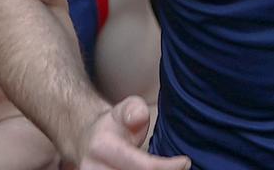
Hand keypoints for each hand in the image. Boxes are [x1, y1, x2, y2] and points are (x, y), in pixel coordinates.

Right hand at [70, 96, 189, 169]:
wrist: (88, 142)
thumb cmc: (114, 127)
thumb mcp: (124, 110)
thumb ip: (134, 109)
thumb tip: (138, 117)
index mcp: (101, 147)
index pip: (144, 167)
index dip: (169, 168)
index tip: (185, 162)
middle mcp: (93, 169)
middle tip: (180, 169)